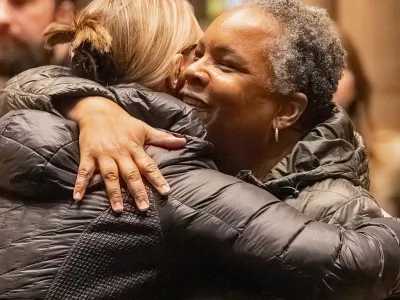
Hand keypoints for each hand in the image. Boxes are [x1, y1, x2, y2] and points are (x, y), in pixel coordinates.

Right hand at [69, 97, 185, 211]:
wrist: (98, 109)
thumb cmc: (123, 122)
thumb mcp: (144, 128)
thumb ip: (163, 138)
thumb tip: (183, 141)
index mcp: (135, 148)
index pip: (149, 165)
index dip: (157, 178)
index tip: (166, 191)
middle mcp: (120, 153)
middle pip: (130, 174)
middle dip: (138, 191)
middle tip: (144, 208)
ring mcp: (103, 154)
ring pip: (110, 175)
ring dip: (113, 193)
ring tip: (118, 209)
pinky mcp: (88, 154)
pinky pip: (84, 171)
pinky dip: (80, 184)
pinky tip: (77, 198)